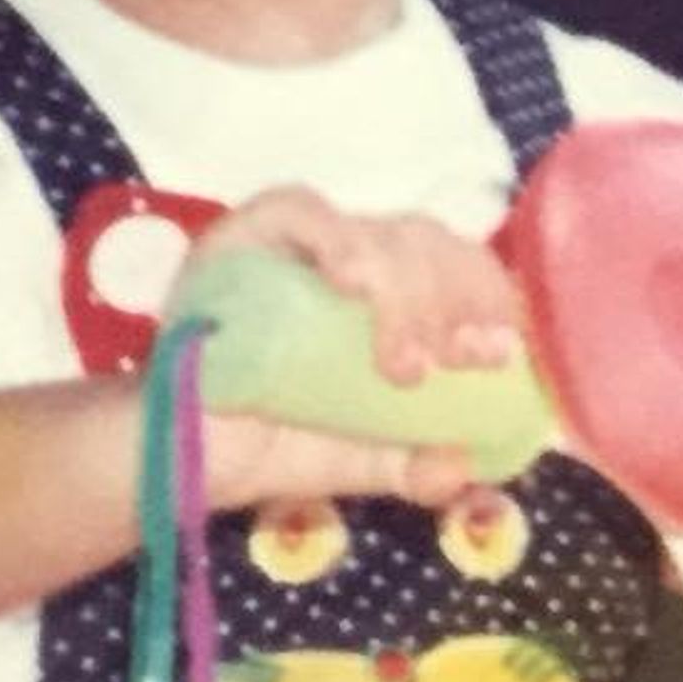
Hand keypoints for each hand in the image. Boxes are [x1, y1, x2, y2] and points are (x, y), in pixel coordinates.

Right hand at [184, 186, 523, 508]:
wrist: (178, 457)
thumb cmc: (268, 444)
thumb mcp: (360, 460)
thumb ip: (414, 464)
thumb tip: (466, 470)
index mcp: (389, 297)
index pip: (457, 266)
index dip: (489, 298)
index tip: (504, 351)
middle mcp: (351, 258)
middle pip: (429, 244)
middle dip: (459, 300)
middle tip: (462, 362)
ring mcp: (298, 243)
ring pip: (380, 233)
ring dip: (407, 294)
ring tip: (401, 366)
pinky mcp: (244, 236)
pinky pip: (301, 211)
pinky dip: (338, 240)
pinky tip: (352, 281)